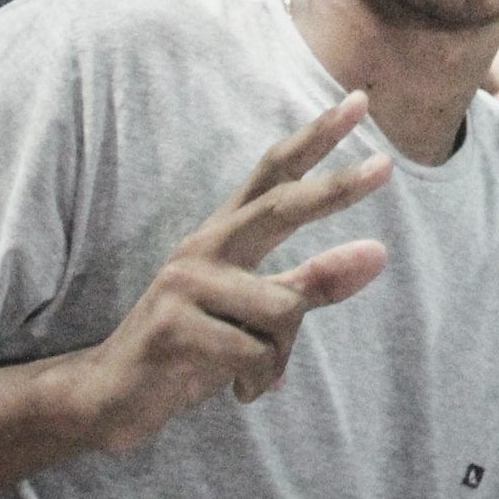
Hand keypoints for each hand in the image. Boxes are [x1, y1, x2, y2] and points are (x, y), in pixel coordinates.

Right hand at [51, 94, 391, 452]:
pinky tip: (239, 392)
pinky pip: (254, 354)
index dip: (317, 137)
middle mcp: (205, 245)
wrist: (111, 397)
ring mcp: (184, 283)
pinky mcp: (173, 327)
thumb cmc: (196, 347)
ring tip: (257, 375)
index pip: (275, 171)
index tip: (360, 101)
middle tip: (387, 166)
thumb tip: (380, 252)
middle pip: (281, 206)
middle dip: (335, 188)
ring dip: (282, 356)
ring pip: (283, 310)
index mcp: (226, 233)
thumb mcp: (260, 314)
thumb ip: (314, 281)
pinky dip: (260, 382)